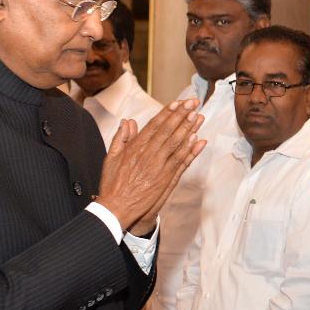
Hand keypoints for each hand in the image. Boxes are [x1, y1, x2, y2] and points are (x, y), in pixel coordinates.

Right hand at [99, 100, 205, 234]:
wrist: (116, 208)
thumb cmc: (113, 183)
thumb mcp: (111, 157)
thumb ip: (121, 138)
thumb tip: (127, 121)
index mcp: (135, 147)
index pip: (154, 125)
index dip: (167, 113)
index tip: (178, 102)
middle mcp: (148, 155)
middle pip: (168, 131)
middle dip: (182, 115)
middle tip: (193, 102)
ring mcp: (158, 167)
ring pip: (176, 144)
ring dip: (189, 129)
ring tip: (198, 116)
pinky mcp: (165, 179)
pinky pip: (180, 162)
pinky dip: (190, 151)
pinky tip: (198, 140)